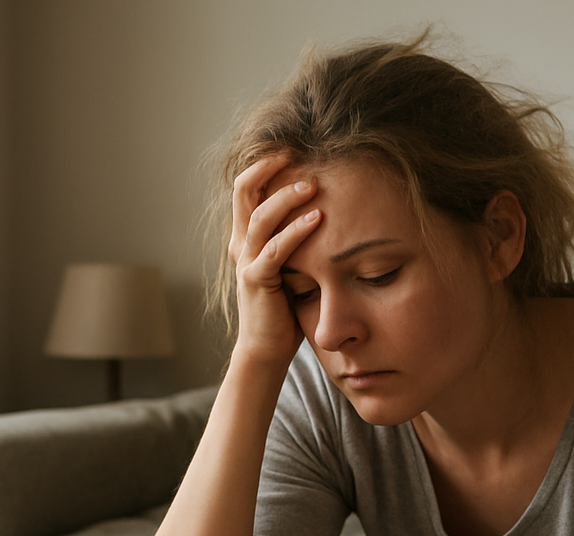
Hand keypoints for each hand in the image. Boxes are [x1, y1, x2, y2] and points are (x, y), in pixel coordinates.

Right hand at [227, 154, 321, 369]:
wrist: (266, 349)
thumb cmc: (285, 308)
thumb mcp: (293, 265)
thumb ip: (299, 239)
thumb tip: (332, 209)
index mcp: (247, 236)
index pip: (248, 187)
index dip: (266, 164)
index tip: (293, 149)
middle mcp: (241, 243)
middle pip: (243, 190)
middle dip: (269, 166)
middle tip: (297, 152)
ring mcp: (246, 261)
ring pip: (259, 216)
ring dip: (286, 196)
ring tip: (313, 183)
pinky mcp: (257, 281)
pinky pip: (275, 249)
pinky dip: (296, 231)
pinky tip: (318, 218)